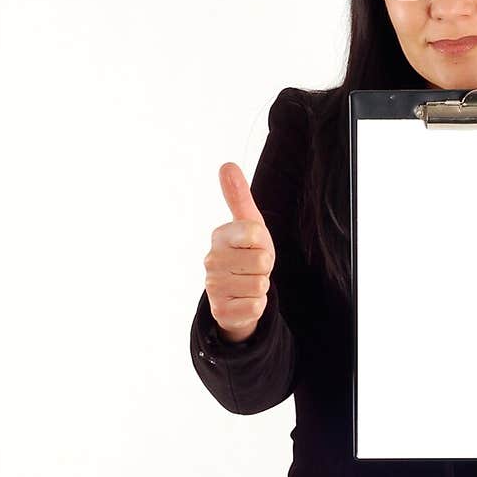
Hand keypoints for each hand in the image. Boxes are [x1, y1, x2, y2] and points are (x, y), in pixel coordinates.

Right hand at [204, 164, 276, 341]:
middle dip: (265, 268)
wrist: (238, 296)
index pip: (256, 232)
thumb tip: (226, 165)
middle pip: (261, 261)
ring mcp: (213, 287)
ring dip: (261, 287)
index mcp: (219, 236)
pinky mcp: (220, 312)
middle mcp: (211, 260)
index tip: (255, 246)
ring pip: (260, 285)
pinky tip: (245, 301)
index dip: (264, 242)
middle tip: (253, 269)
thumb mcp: (250, 225)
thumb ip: (239, 197)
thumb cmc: (246, 255)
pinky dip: (257, 305)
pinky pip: (256, 306)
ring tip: (249, 284)